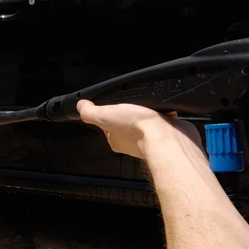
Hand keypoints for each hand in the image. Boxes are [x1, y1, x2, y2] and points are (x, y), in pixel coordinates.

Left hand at [76, 100, 202, 159]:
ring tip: (149, 109)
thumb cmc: (137, 129)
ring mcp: (150, 140)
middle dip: (131, 112)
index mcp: (115, 139)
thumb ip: (90, 112)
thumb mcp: (104, 116)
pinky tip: (163, 113)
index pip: (108, 124)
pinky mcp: (167, 136)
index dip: (110, 113)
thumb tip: (81, 106)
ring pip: (146, 124)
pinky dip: (164, 117)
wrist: (166, 138)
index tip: (114, 106)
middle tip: (134, 106)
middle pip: (127, 123)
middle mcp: (132, 142)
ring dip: (148, 114)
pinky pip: (164, 124)